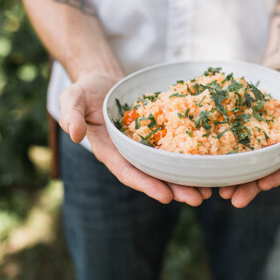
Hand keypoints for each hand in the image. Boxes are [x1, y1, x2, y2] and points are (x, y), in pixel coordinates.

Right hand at [58, 70, 211, 205]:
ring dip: (187, 180)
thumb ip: (71, 115)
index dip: (146, 185)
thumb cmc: (85, 91)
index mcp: (109, 151)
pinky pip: (174, 147)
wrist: (102, 80)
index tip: (165, 196)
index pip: (128, 172)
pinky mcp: (157, 134)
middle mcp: (129, 154)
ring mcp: (144, 146)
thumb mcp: (72, 98)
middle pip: (153, 175)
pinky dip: (190, 157)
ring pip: (167, 167)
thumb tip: (74, 134)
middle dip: (175, 189)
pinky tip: (208, 163)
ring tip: (209, 190)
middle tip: (198, 199)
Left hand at [219, 72, 279, 207]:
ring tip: (220, 192)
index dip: (276, 175)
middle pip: (263, 171)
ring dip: (234, 180)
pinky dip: (223, 159)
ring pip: (246, 165)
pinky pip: (231, 147)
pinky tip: (210, 168)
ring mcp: (258, 142)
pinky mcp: (241, 132)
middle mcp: (276, 148)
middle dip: (249, 187)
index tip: (263, 185)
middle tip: (233, 199)